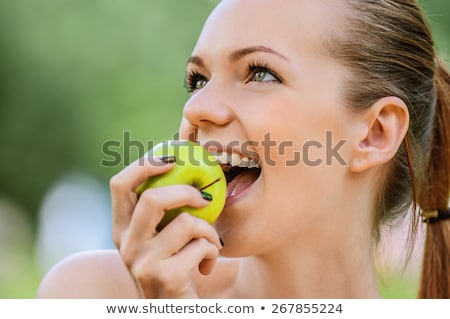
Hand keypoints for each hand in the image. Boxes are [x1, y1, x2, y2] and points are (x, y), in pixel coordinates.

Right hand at [110, 155, 222, 297]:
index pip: (120, 185)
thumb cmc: (174, 267)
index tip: (172, 158)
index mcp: (122, 229)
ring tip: (210, 244)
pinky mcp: (164, 277)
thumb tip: (184, 165)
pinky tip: (207, 266)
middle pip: (152, 198)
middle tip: (204, 197)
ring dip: (209, 230)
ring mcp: (142, 262)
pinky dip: (214, 251)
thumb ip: (164, 211)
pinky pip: (202, 246)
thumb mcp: (160, 240)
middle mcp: (126, 244)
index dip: (144, 164)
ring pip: (186, 222)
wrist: (176, 310)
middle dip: (186, 192)